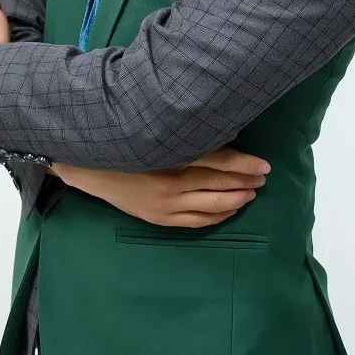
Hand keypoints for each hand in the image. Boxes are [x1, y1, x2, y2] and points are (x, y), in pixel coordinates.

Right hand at [51, 146, 270, 226]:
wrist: (90, 168)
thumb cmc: (125, 144)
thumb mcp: (155, 134)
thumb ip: (189, 135)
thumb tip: (228, 132)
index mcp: (169, 158)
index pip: (216, 161)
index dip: (243, 164)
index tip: (264, 165)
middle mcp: (170, 184)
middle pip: (218, 184)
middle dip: (245, 181)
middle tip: (263, 177)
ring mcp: (166, 206)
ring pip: (212, 206)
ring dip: (236, 199)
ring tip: (252, 192)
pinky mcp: (160, 219)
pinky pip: (197, 222)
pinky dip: (218, 216)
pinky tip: (231, 209)